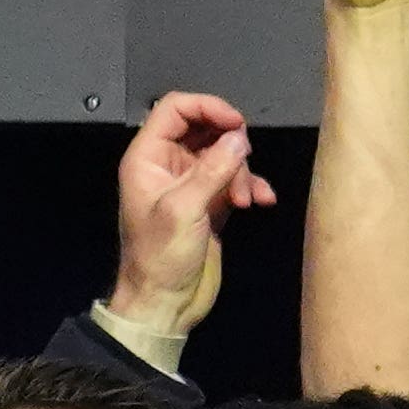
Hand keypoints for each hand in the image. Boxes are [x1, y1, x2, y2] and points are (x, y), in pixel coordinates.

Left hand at [106, 91, 275, 340]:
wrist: (165, 300)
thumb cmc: (160, 257)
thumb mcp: (184, 210)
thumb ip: (212, 170)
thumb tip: (239, 139)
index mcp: (148, 158)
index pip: (175, 109)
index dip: (207, 108)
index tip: (237, 125)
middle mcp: (168, 165)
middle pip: (204, 129)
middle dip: (230, 146)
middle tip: (241, 166)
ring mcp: (190, 183)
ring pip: (224, 154)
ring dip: (242, 172)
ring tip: (245, 199)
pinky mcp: (210, 203)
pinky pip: (234, 180)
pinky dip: (250, 187)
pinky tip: (260, 201)